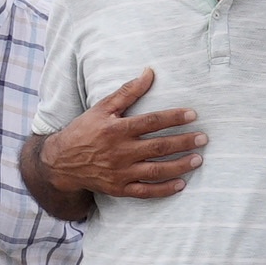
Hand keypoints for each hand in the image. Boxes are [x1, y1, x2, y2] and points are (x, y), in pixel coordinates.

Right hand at [42, 69, 206, 204]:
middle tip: (203, 139)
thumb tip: (149, 72)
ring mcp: (121, 173)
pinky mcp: (120, 189)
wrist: (62, 162)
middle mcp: (120, 152)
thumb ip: (127, 92)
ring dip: (179, 166)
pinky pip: (146, 192)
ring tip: (198, 160)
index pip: (151, 122)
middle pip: (158, 147)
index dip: (173, 117)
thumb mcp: (102, 107)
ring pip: (156, 171)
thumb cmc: (84, 130)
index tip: (193, 115)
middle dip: (183, 142)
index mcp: (116, 129)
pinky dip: (164, 189)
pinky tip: (181, 184)